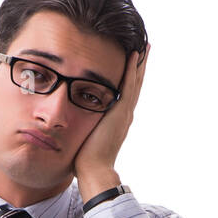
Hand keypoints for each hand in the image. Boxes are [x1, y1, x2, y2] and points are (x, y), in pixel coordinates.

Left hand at [74, 44, 150, 200]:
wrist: (94, 169)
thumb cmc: (86, 160)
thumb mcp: (86, 137)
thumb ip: (85, 128)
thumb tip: (72, 125)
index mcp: (117, 121)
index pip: (126, 94)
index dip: (130, 79)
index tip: (133, 64)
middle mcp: (124, 115)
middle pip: (135, 85)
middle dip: (139, 67)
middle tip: (145, 50)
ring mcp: (124, 113)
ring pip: (135, 83)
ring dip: (139, 64)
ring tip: (145, 47)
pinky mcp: (120, 112)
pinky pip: (128, 86)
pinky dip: (131, 70)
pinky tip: (134, 55)